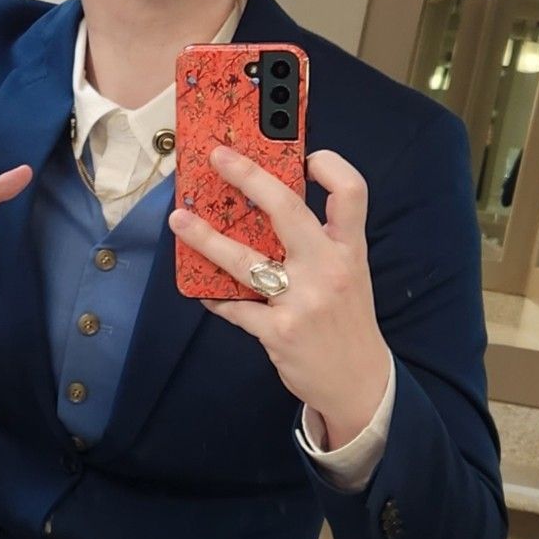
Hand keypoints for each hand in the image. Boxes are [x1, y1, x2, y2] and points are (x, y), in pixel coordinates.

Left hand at [168, 145, 391, 445]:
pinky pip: (235, 307)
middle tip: (218, 157)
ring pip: (245, 260)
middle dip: (249, 178)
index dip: (331, 166)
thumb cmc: (347, 320)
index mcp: (350, 250)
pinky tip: (199, 290)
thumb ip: (322, 242)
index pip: (351, 193)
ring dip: (205, 238)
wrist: (360, 383)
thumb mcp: (350, 275)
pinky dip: (214, 297)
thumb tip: (271, 205)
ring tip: (178, 219)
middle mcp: (329, 269)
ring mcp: (302, 300)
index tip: (305, 155)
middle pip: (287, 210)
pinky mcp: (278, 331)